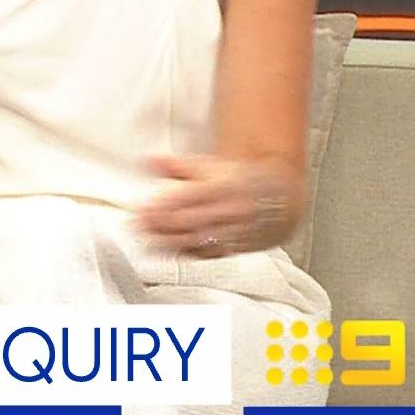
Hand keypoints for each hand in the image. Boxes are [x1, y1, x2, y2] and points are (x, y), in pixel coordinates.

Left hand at [135, 153, 288, 257]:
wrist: (279, 199)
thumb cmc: (237, 181)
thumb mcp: (210, 166)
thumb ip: (178, 165)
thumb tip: (150, 160)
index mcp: (222, 187)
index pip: (188, 197)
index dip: (163, 205)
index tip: (140, 210)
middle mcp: (230, 210)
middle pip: (191, 220)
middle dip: (162, 226)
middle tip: (136, 228)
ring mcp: (234, 231)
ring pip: (200, 240)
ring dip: (171, 242)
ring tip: (147, 241)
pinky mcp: (236, 248)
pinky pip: (211, 254)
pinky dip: (190, 254)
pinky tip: (171, 253)